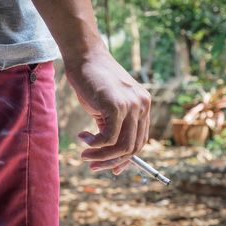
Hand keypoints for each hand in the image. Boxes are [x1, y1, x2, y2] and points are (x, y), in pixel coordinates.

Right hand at [63, 44, 150, 174]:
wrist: (85, 57)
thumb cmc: (93, 81)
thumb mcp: (107, 108)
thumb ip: (113, 128)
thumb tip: (110, 156)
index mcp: (143, 106)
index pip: (140, 141)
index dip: (125, 159)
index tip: (110, 168)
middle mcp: (142, 106)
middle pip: (133, 148)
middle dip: (111, 162)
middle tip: (92, 166)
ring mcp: (132, 106)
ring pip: (122, 147)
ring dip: (101, 157)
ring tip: (84, 156)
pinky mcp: (117, 106)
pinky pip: (108, 139)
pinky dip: (94, 145)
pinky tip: (82, 137)